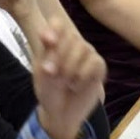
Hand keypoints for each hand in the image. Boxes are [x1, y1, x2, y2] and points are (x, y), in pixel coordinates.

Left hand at [32, 17, 105, 138]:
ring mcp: (88, 55)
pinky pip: (94, 63)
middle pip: (71, 36)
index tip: (48, 41)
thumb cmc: (49, 92)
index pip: (57, 24)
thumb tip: (49, 40)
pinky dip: (82, 76)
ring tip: (65, 82)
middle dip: (60, 56)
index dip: (55, 29)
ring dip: (70, 68)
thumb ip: (45, 55)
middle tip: (53, 73)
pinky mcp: (99, 67)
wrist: (61, 114)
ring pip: (83, 48)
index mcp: (55, 43)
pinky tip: (76, 85)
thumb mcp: (40, 74)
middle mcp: (73, 45)